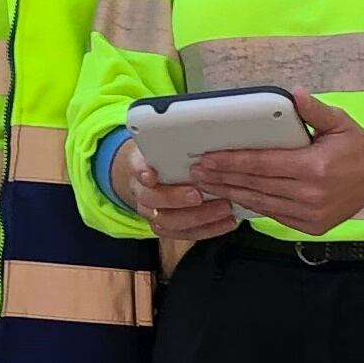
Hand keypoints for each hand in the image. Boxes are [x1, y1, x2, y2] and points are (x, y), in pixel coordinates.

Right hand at [112, 132, 240, 249]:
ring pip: (167, 222)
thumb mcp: (168, 142)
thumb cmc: (167, 156)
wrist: (153, 174)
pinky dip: (207, 229)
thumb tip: (201, 128)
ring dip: (198, 217)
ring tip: (223, 208)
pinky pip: (185, 234)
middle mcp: (143, 192)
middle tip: (198, 194)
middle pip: (151, 200)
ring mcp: (154, 212)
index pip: (136, 168)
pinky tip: (226, 221)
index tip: (151, 175)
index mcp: (140, 166)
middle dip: (175, 199)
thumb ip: (179, 138)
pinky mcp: (169, 226)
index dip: (142, 173)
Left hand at [190, 91, 363, 236]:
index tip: (207, 157)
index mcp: (314, 167)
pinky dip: (252, 204)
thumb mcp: (339, 121)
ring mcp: (310, 214)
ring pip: (260, 203)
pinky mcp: (311, 226)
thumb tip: (294, 94)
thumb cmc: (358, 145)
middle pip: (255, 186)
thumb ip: (314, 110)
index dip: (231, 161)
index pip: (262, 164)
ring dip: (230, 194)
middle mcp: (310, 194)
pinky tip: (233, 195)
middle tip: (196, 171)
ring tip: (207, 184)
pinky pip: (273, 214)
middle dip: (222, 178)